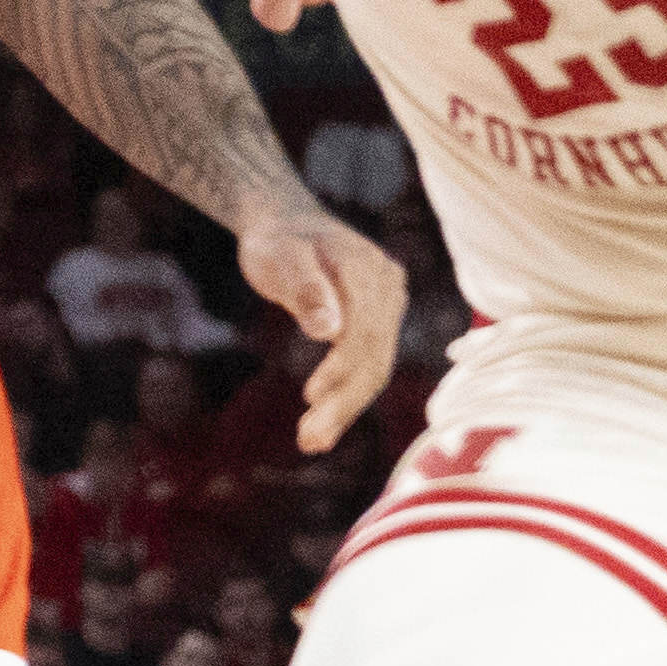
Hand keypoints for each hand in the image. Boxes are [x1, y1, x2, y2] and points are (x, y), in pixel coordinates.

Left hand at [239, 203, 406, 450]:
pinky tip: (324, 424)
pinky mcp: (380, 320)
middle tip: (309, 441)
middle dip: (343, 403)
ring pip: (376, 366)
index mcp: (366, 269)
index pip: (365, 330)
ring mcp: (389, 304)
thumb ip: (303, 289)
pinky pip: (371, 362)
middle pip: (375, 356)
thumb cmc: (276, 240)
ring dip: (345, 408)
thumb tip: (329, 330)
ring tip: (312, 441)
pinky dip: (348, 394)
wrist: (286, 223)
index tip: (310, 396)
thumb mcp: (278, 257)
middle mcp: (388, 287)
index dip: (341, 368)